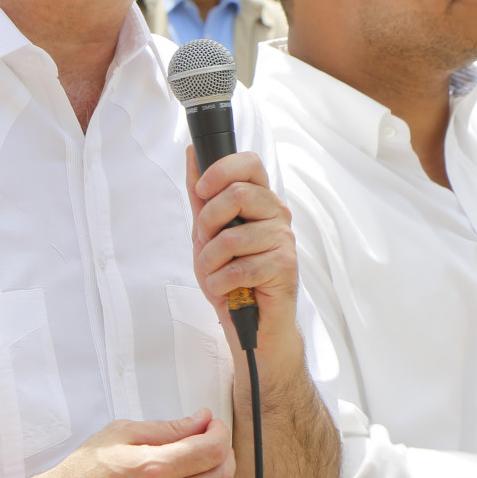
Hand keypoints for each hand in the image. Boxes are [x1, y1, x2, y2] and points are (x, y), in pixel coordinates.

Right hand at [41, 413, 232, 477]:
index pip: (211, 450)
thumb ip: (167, 429)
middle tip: (213, 445)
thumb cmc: (84, 473)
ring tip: (206, 473)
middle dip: (226, 455)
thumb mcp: (120, 435)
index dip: (220, 433)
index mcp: (152, 469)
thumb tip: (201, 421)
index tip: (214, 427)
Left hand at [186, 147, 298, 350]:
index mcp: (260, 200)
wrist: (251, 323)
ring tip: (215, 274)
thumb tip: (191, 154)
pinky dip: (221, 283)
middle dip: (208, 222)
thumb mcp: (207, 232)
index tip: (202, 189)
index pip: (250, 162)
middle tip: (205, 243)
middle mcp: (277, 214)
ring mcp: (284, 239)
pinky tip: (226, 289)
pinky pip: (239, 267)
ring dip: (210, 261)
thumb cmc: (231, 276)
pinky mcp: (285, 266)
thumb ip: (201, 196)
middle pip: (238, 194)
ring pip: (233, 236)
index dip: (222, 170)